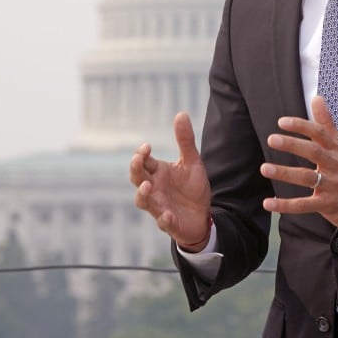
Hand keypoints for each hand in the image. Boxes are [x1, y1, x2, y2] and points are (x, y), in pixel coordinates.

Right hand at [130, 112, 211, 250]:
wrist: (203, 216)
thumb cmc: (192, 188)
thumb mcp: (192, 162)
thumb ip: (185, 141)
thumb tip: (181, 113)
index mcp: (158, 173)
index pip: (143, 162)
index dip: (141, 154)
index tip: (146, 147)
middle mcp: (154, 189)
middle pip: (137, 179)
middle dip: (135, 170)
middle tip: (138, 160)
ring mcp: (159, 207)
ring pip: (143, 202)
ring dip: (143, 194)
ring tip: (148, 186)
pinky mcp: (170, 223)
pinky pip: (163, 223)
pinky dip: (164, 219)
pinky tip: (168, 214)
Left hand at [260, 95, 337, 232]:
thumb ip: (326, 123)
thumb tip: (316, 98)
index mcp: (336, 150)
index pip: (320, 133)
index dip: (301, 126)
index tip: (282, 122)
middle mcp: (335, 165)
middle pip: (313, 152)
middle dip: (293, 145)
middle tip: (272, 139)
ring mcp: (332, 186)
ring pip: (307, 178)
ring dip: (285, 173)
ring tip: (265, 168)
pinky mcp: (328, 205)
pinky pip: (304, 205)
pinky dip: (286, 205)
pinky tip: (268, 203)